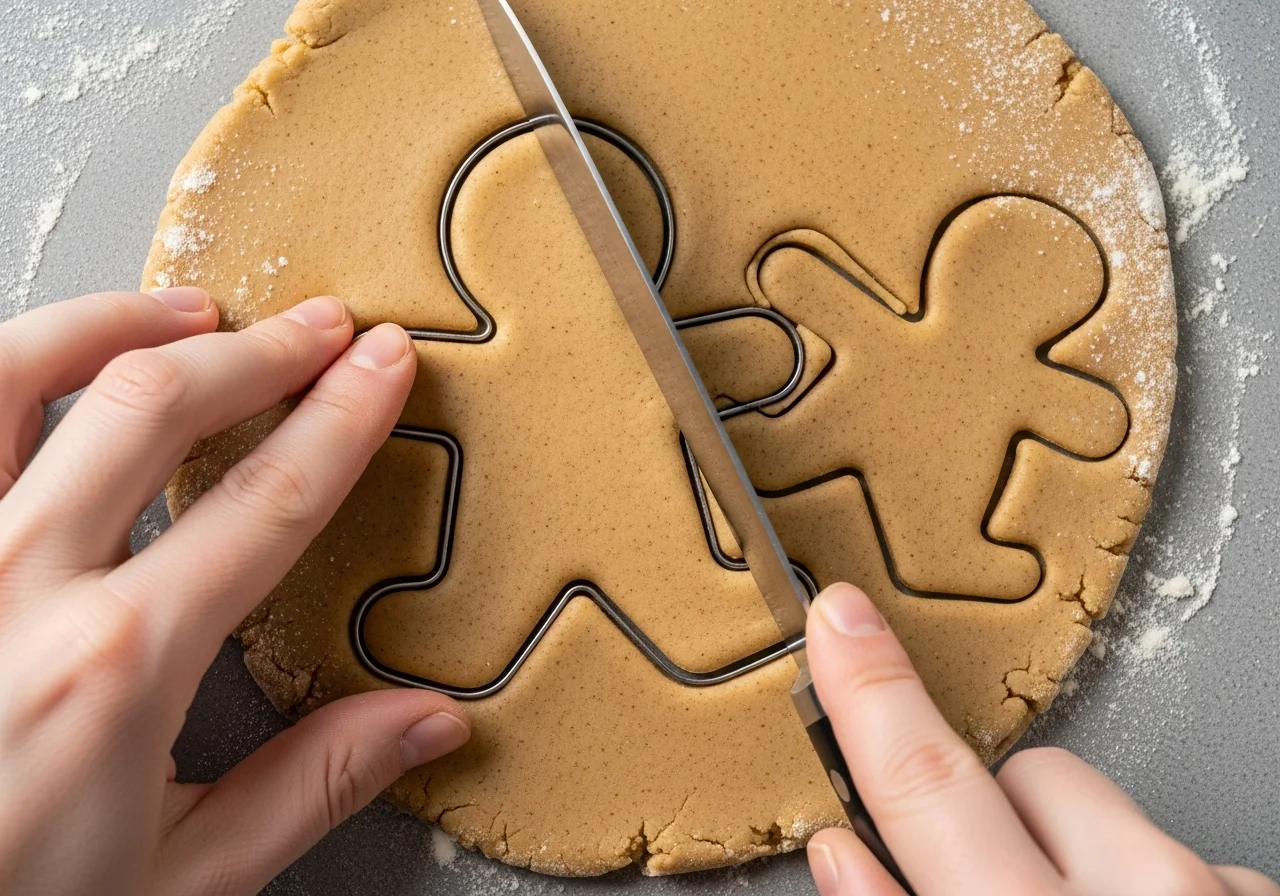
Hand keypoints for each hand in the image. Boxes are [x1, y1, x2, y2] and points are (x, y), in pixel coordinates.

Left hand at [0, 290, 469, 895]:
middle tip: (314, 325)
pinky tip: (40, 373)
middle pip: (158, 404)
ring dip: (115, 322)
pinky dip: (4, 373)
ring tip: (181, 311)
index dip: (341, 417)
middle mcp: (18, 584)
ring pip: (17, 373)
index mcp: (118, 662)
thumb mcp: (181, 877)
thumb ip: (308, 785)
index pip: (268, 500)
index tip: (377, 364)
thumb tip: (426, 724)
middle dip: (257, 350)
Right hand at [804, 583, 1279, 895]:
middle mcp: (1144, 885)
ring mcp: (1215, 885)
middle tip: (992, 890)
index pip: (926, 781)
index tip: (837, 620)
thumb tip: (843, 850)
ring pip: (1104, 814)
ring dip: (1079, 862)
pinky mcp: (1258, 891)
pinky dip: (1144, 886)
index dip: (869, 692)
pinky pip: (1176, 851)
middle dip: (995, 820)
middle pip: (1027, 778)